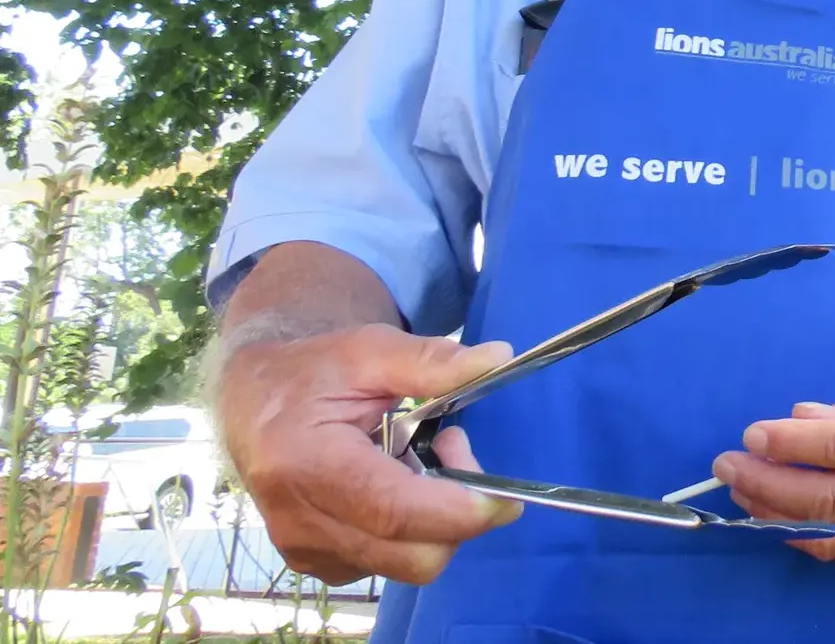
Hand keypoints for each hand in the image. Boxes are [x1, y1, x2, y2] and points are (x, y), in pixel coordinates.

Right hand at [216, 324, 518, 584]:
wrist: (250, 402)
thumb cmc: (311, 372)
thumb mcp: (368, 349)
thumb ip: (431, 360)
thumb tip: (498, 358)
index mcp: (306, 464)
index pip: (394, 511)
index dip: (459, 511)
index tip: (505, 496)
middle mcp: (300, 521)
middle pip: (411, 556)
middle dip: (456, 514)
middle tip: (449, 448)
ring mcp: (305, 550)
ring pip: (406, 564)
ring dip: (434, 519)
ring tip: (416, 457)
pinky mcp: (315, 562)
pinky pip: (387, 563)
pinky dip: (409, 531)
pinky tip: (395, 483)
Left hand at [715, 376, 834, 562]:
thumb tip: (801, 418)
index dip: (792, 443)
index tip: (753, 434)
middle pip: (829, 495)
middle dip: (769, 481)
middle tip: (728, 466)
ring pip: (833, 528)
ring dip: (779, 511)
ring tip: (743, 493)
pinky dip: (813, 538)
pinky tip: (782, 524)